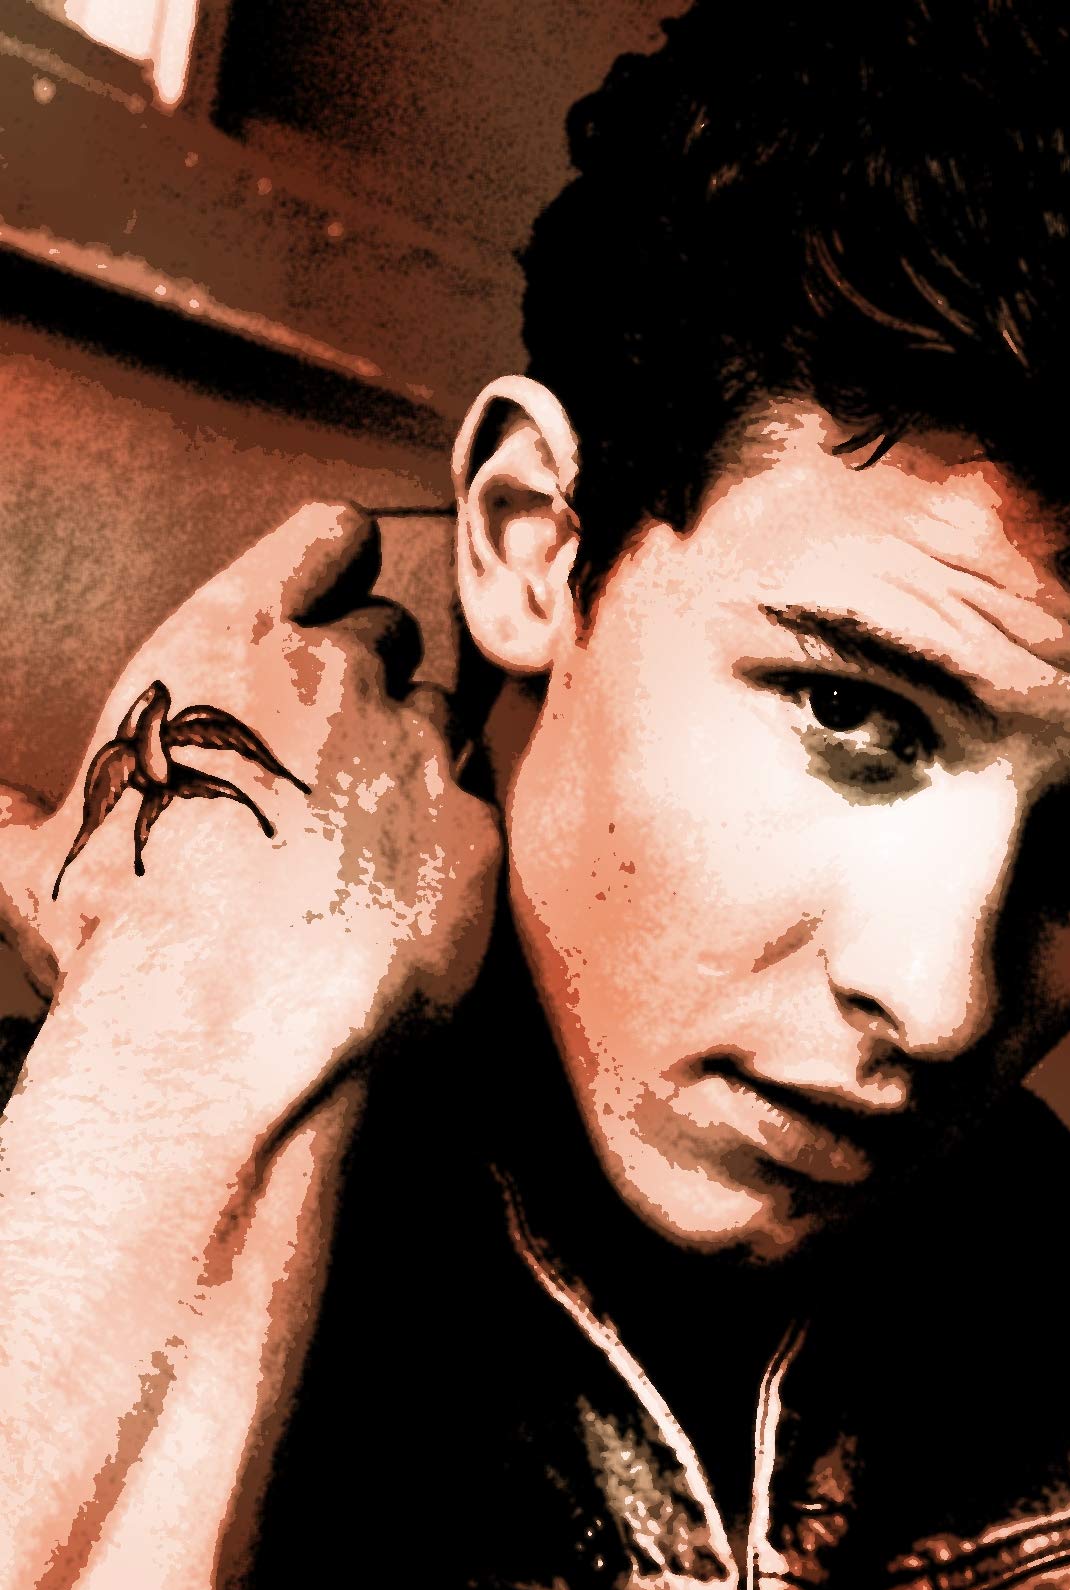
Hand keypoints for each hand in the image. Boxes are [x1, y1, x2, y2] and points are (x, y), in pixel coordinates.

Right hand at [0, 503, 500, 1099]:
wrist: (225, 1028)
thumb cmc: (123, 933)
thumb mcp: (35, 866)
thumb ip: (15, 818)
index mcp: (234, 642)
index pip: (329, 534)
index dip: (336, 565)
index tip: (327, 607)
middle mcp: (341, 676)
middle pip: (392, 631)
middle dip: (370, 678)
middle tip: (330, 757)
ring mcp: (420, 750)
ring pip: (443, 715)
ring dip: (413, 755)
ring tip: (365, 834)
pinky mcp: (477, 830)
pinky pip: (477, 808)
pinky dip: (450, 841)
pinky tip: (404, 895)